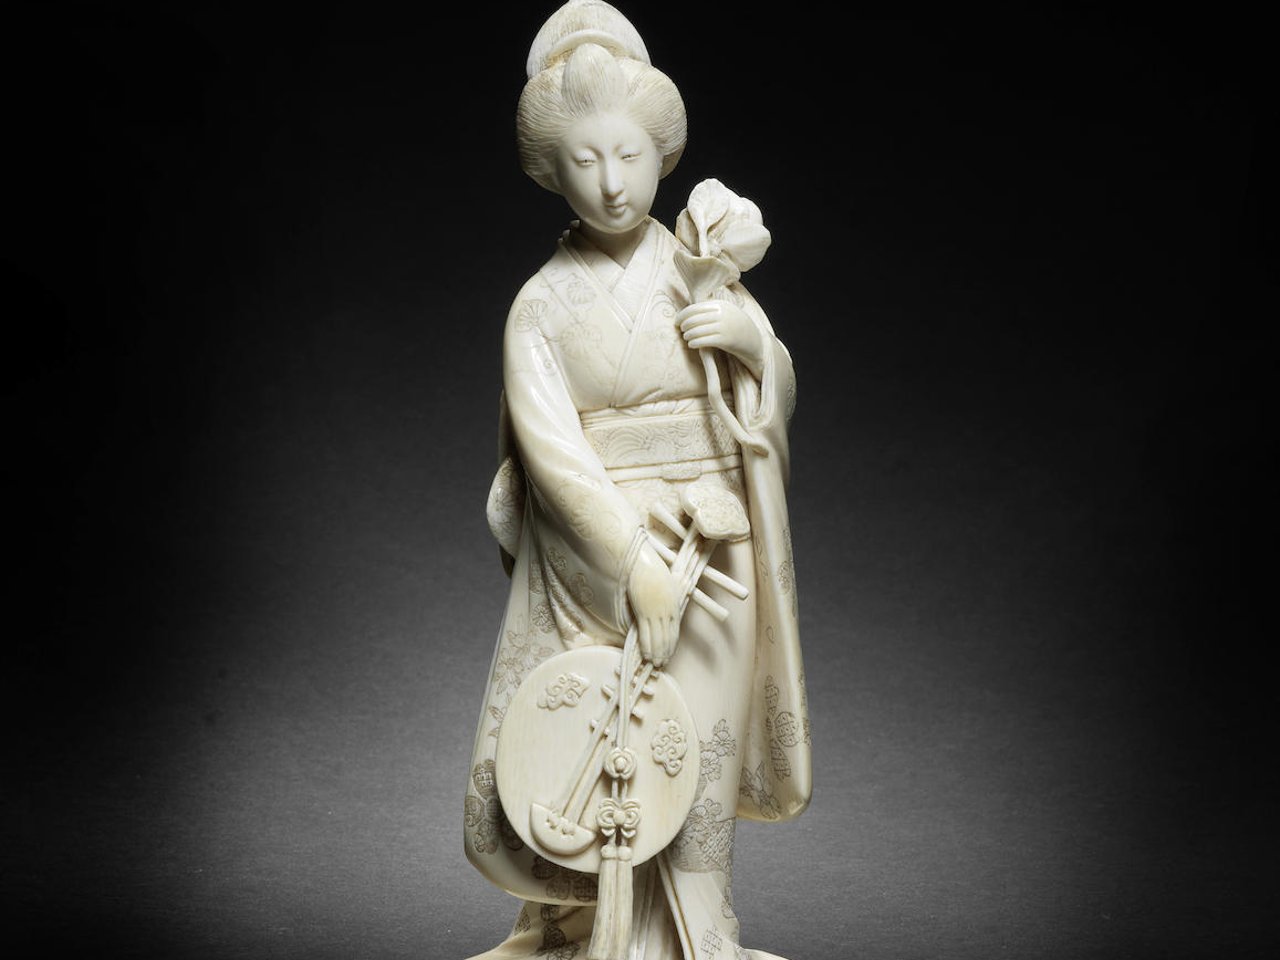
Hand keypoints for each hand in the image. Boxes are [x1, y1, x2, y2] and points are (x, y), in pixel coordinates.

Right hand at [627, 544, 680, 666]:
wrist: (642, 564)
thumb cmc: (654, 569)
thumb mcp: (670, 581)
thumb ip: (675, 591)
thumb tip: (681, 592)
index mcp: (674, 605)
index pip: (674, 631)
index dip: (671, 645)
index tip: (669, 654)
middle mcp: (667, 611)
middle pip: (667, 637)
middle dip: (664, 652)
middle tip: (661, 664)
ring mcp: (655, 612)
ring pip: (657, 638)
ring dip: (656, 653)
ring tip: (654, 663)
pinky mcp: (642, 611)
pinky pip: (645, 633)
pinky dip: (646, 645)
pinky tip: (645, 654)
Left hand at [678, 301, 764, 378]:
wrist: (755, 341)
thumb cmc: (736, 327)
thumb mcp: (727, 311)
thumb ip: (711, 309)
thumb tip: (688, 312)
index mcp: (721, 304)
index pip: (694, 308)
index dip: (682, 315)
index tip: (677, 321)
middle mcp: (722, 314)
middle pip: (693, 319)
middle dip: (684, 325)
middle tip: (682, 330)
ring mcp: (724, 327)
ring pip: (696, 330)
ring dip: (688, 335)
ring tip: (687, 338)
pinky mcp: (725, 340)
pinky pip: (703, 341)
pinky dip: (694, 343)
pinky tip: (692, 345)